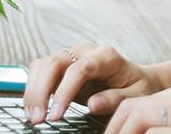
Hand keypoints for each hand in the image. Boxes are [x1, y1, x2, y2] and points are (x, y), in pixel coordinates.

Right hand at [23, 42, 165, 123]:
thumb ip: (117, 98)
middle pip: (55, 62)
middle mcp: (86, 51)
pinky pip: (39, 71)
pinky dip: (32, 89)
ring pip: (43, 64)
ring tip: (33, 117)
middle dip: (42, 91)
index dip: (65, 91)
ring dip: (33, 90)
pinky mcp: (61, 66)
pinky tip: (32, 109)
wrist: (137, 79)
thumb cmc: (138, 87)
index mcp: (107, 56)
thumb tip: (93, 104)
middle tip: (38, 119)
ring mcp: (71, 56)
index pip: (80, 68)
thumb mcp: (137, 95)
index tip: (57, 115)